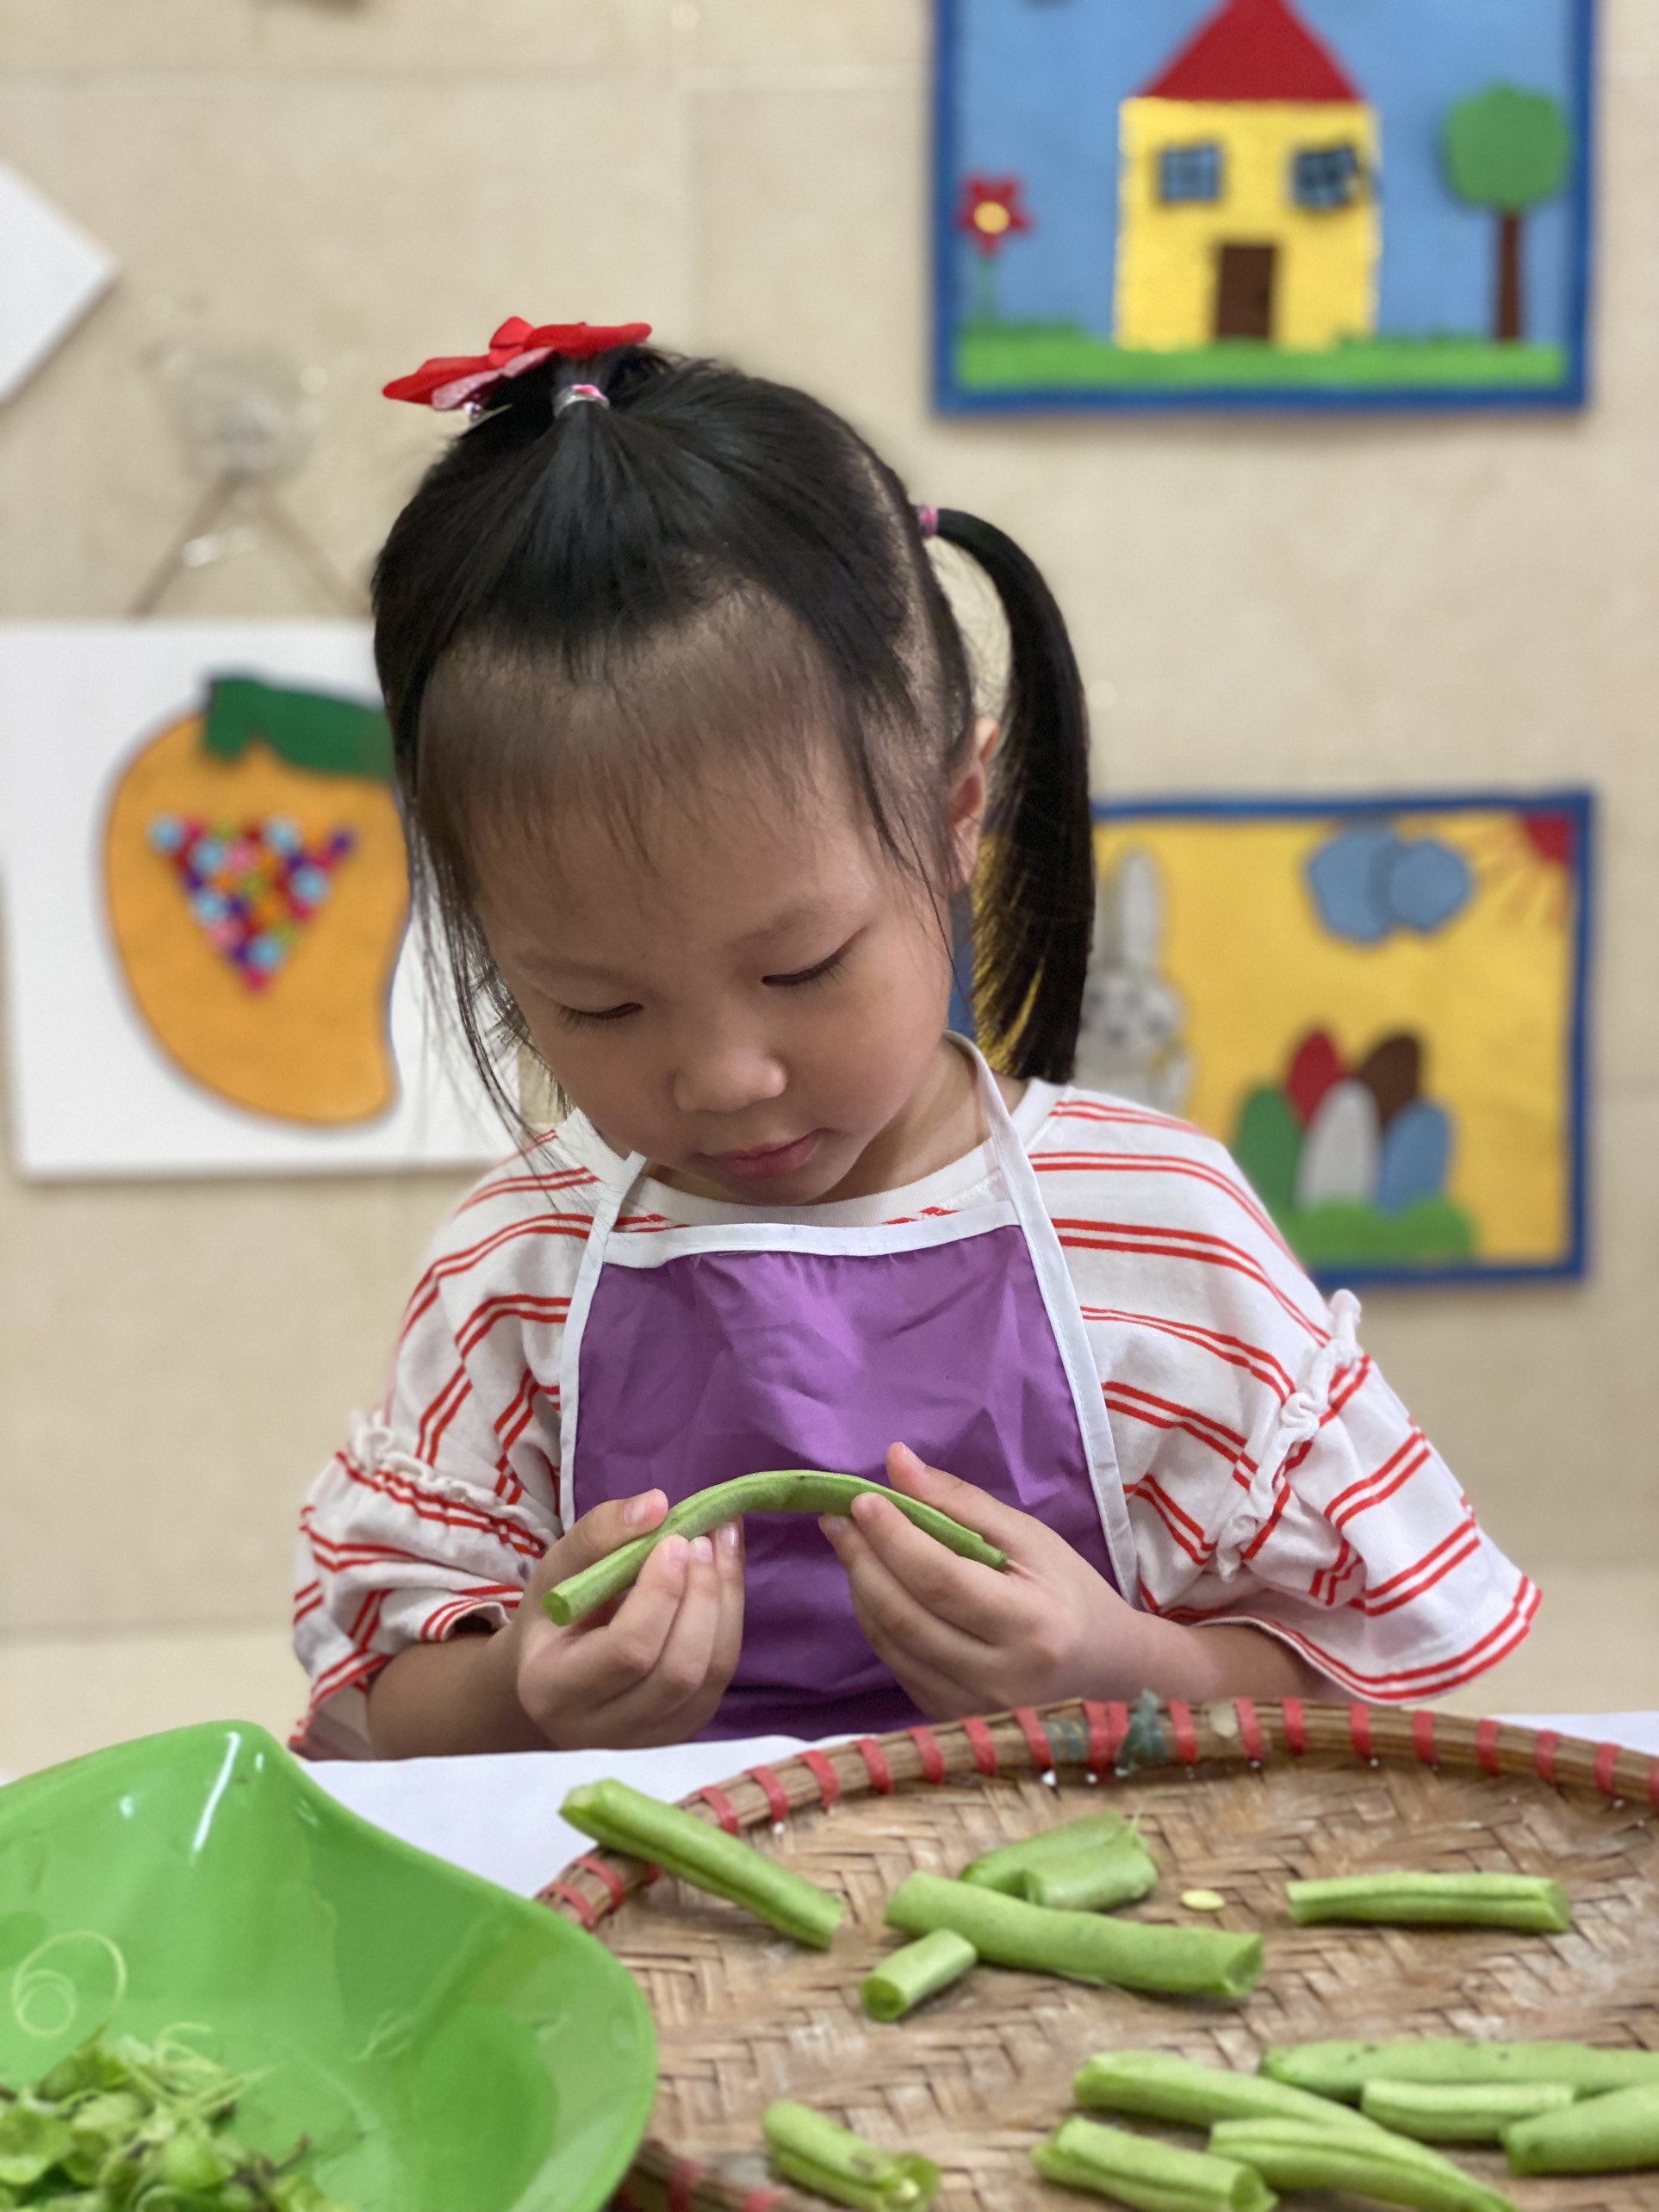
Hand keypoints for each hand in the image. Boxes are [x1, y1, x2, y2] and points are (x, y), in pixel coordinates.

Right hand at [502, 1490, 744, 1747]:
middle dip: (702, 1596)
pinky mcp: (684, 1731)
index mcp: (555, 1690)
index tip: (676, 1539)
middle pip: (677, 1670)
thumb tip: (658, 1503)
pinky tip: (725, 1574)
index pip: (627, 1650)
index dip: (662, 1594)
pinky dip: (731, 1619)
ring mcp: (650, 1740)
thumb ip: (600, 1534)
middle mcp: (603, 1731)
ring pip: (710, 1675)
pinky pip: (721, 1677)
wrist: (553, 1675)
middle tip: (706, 1537)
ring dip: (725, 1601)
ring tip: (722, 1544)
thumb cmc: (552, 1618)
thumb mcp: (557, 1569)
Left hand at [820, 1445, 1140, 1717]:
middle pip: (906, 1615)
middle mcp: (998, 1678)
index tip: (862, 1500)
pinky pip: (896, 1665)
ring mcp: (971, 1709)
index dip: (895, 1538)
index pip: (942, 1579)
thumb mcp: (1031, 1538)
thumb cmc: (1071, 1595)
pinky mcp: (951, 1721)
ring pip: (892, 1643)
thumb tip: (896, 1462)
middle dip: (863, 1560)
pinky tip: (874, 1586)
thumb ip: (961, 1502)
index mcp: (1030, 1625)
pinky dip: (877, 1621)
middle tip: (837, 1518)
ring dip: (861, 1588)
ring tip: (849, 1544)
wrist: (1106, 1674)